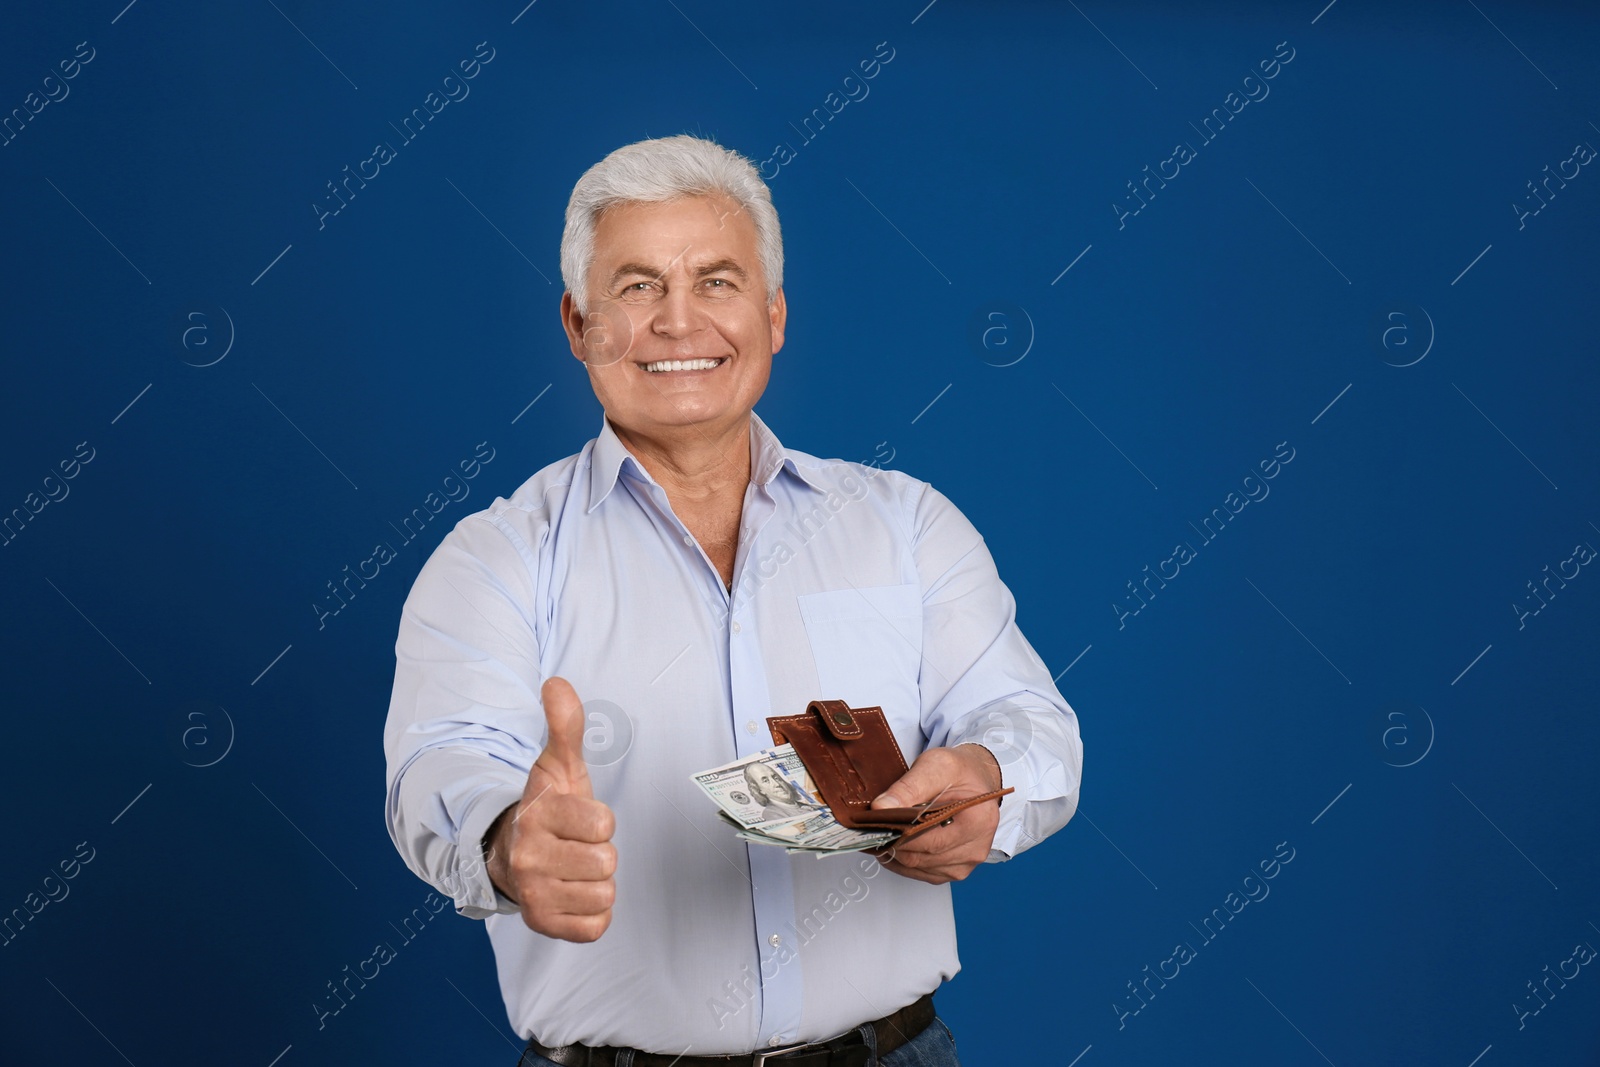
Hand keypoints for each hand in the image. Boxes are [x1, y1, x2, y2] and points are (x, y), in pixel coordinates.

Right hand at [486, 677, 616, 941]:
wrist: (509, 855)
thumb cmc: (548, 809)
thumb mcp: (558, 766)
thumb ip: (564, 726)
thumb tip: (556, 683)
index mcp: (536, 815)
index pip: (603, 822)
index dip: (599, 820)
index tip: (578, 819)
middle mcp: (528, 857)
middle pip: (607, 861)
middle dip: (599, 852)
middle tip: (576, 845)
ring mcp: (533, 895)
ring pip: (604, 894)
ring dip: (596, 883)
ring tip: (573, 869)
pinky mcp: (543, 926)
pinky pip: (597, 927)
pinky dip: (592, 914)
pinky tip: (572, 894)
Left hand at [869, 744, 1002, 884]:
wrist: (976, 779)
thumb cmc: (960, 772)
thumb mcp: (934, 766)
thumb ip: (907, 787)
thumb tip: (881, 807)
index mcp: (977, 820)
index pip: (927, 839)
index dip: (896, 831)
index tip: (876, 822)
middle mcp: (975, 847)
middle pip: (920, 856)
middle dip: (892, 841)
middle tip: (873, 825)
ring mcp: (966, 862)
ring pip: (917, 867)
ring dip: (896, 852)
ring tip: (885, 831)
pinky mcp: (956, 870)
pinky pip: (922, 872)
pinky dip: (904, 861)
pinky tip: (897, 843)